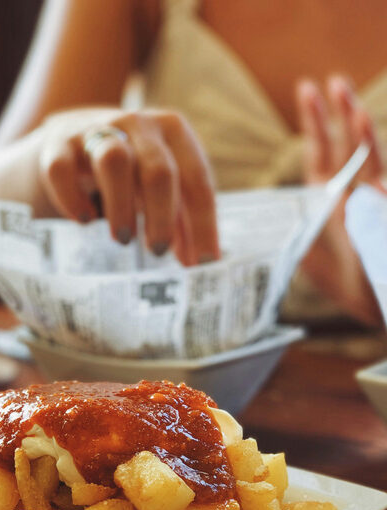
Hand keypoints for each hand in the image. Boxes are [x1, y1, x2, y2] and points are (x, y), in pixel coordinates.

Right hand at [37, 108, 219, 264]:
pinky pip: (62, 169)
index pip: (197, 181)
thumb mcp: (162, 186)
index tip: (203, 265)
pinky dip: (72, 198)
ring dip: (121, 206)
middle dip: (162, 217)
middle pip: (158, 171)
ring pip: (113, 162)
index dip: (203, 226)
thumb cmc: (130, 171)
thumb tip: (198, 264)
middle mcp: (138, 124)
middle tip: (157, 251)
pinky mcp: (58, 144)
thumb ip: (182, 220)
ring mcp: (96, 130)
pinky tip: (83, 221)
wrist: (73, 137)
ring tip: (123, 239)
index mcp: (174, 132)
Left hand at [295, 75, 382, 324]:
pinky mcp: (386, 210)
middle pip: (345, 145)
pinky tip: (369, 151)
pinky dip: (375, 169)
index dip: (315, 122)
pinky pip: (382, 185)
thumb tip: (261, 215)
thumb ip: (290, 228)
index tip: (307, 88)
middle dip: (338, 113)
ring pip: (367, 157)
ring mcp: (374, 201)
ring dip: (358, 129)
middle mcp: (352, 192)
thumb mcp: (304, 253)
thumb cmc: (342, 281)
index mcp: (328, 197)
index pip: (320, 152)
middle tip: (331, 81)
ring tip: (348, 100)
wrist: (373, 302)